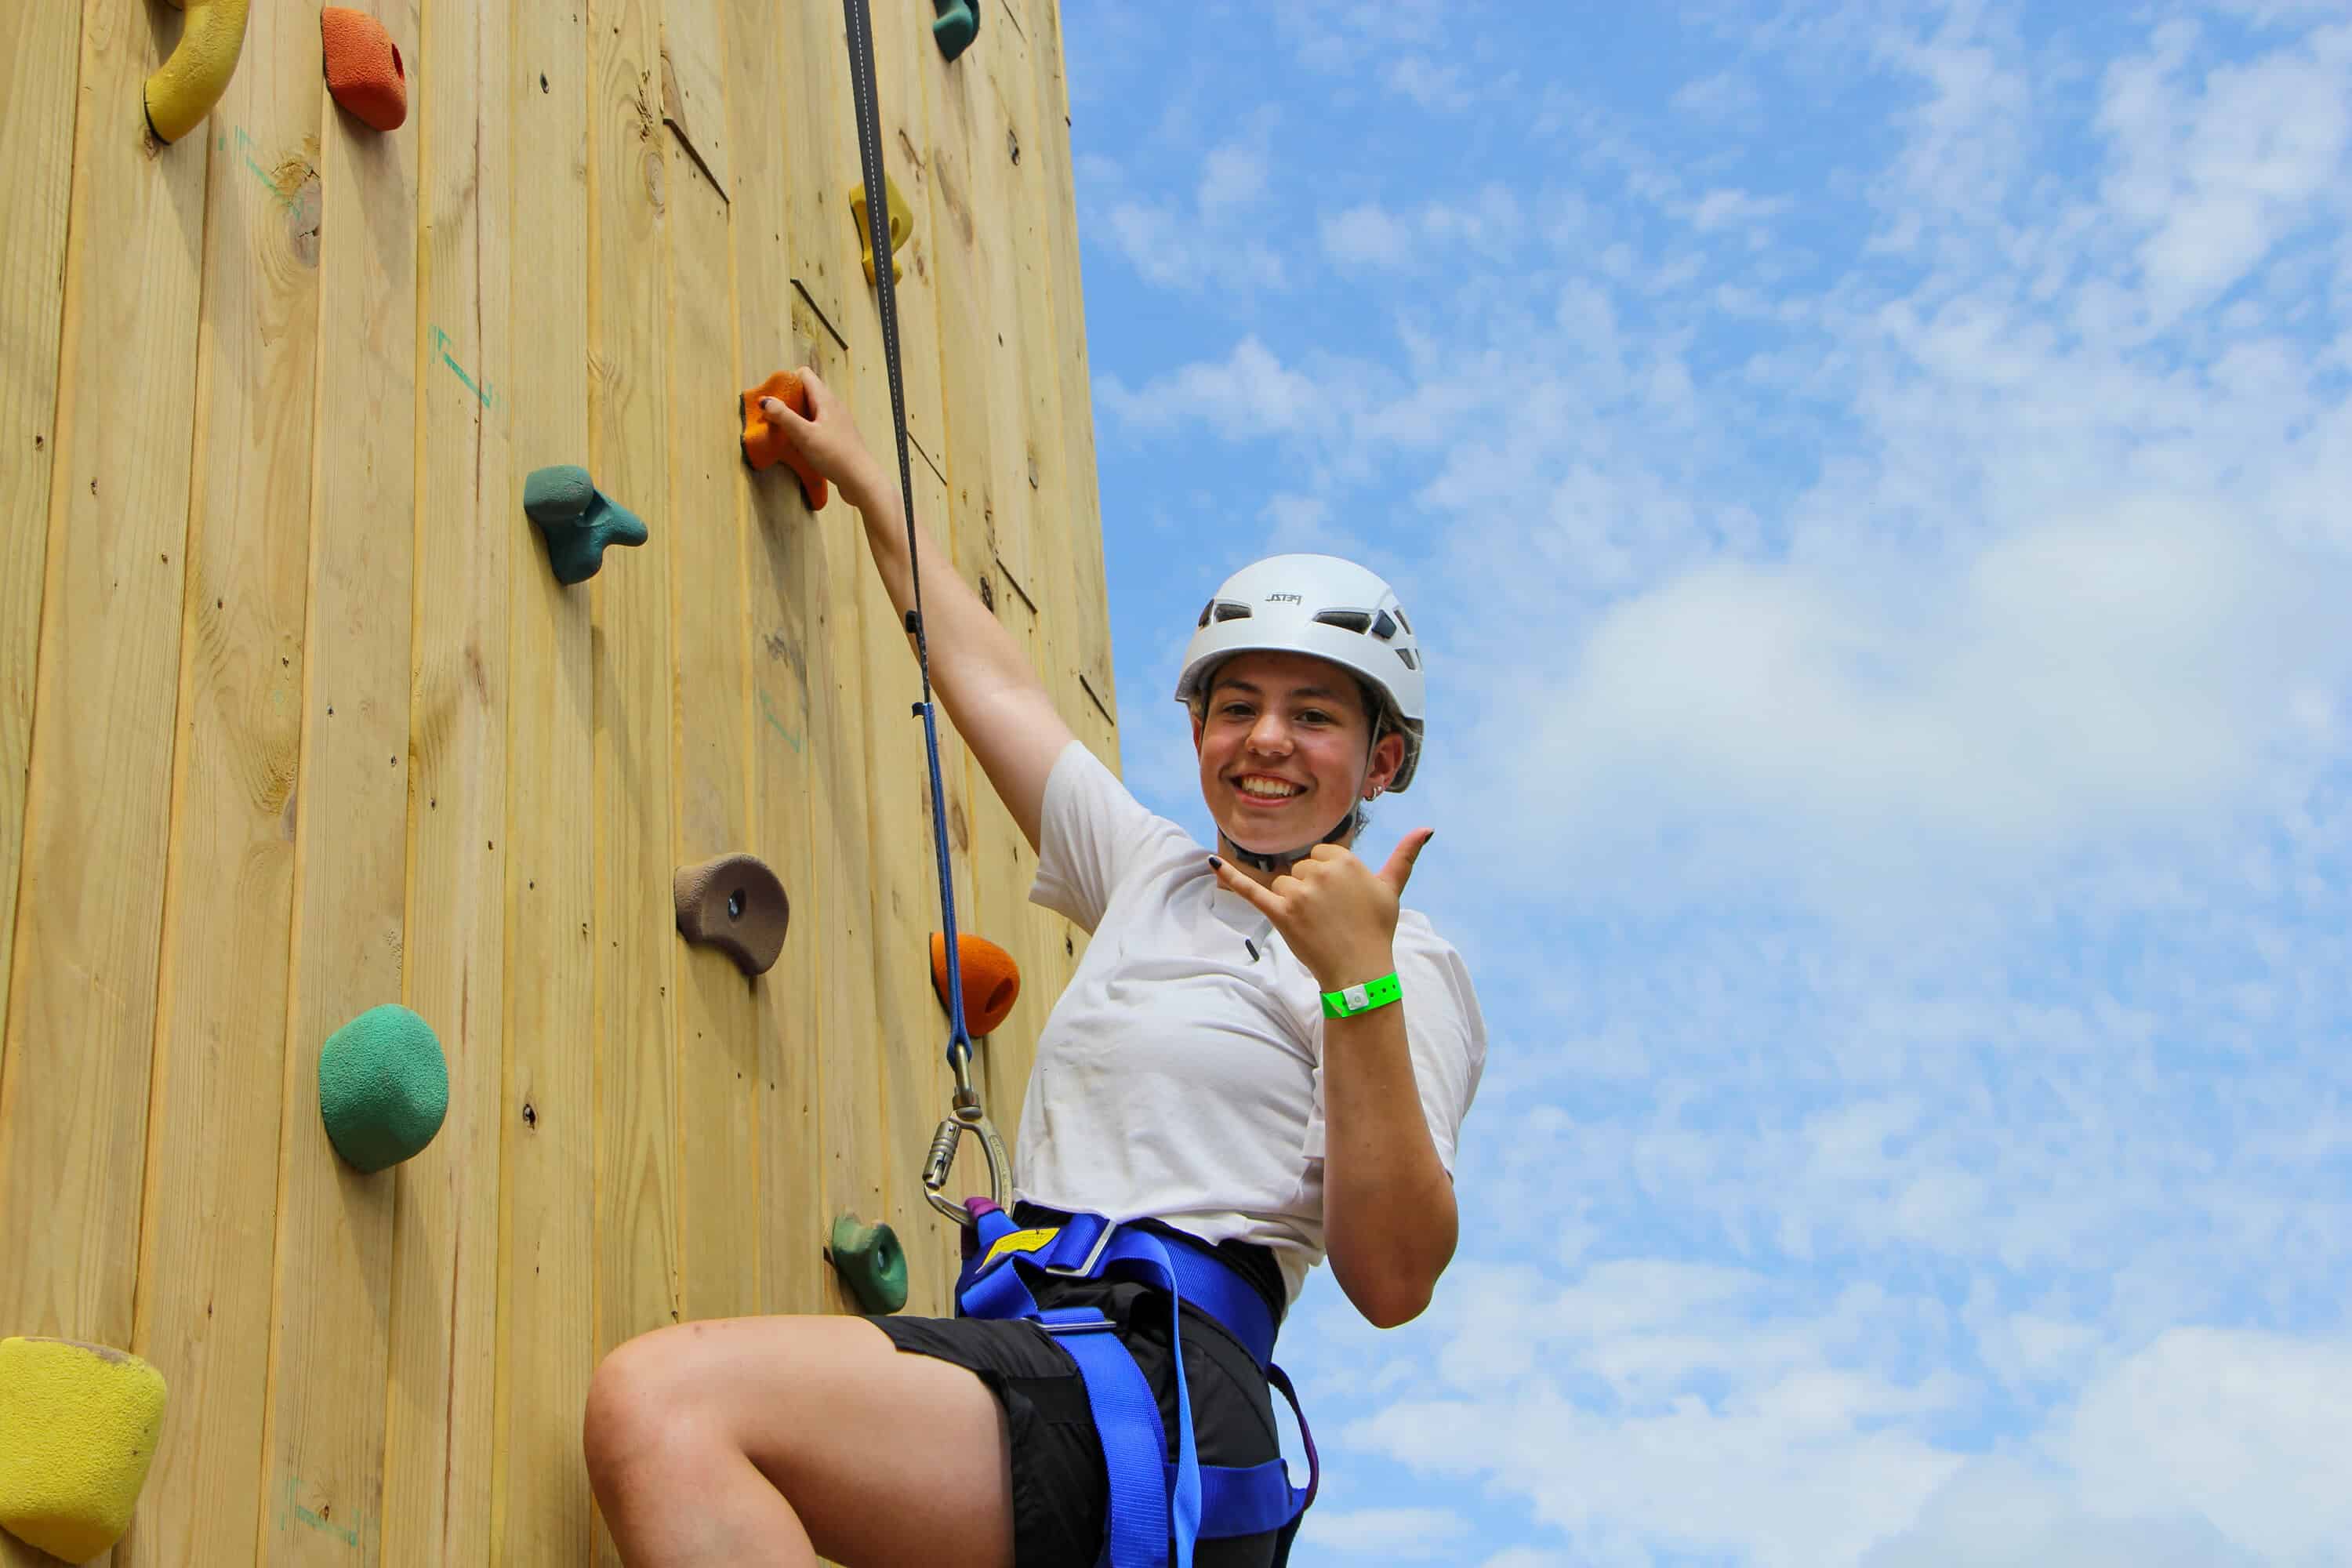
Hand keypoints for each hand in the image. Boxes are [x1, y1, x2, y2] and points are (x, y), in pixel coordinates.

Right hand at [761, 368, 885, 509]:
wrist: (861, 479)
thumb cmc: (833, 455)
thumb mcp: (804, 434)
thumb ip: (783, 416)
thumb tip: (765, 400)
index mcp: (825, 399)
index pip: (804, 375)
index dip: (787, 381)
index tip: (774, 398)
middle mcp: (833, 406)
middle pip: (807, 392)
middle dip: (789, 400)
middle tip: (774, 416)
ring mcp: (837, 421)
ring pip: (812, 410)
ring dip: (796, 417)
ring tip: (784, 430)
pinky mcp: (838, 436)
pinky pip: (818, 424)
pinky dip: (806, 429)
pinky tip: (800, 443)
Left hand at [1210, 830, 1431, 992]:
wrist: (1360, 971)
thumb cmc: (1376, 930)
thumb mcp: (1392, 889)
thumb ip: (1405, 855)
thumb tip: (1426, 829)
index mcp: (1345, 860)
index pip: (1322, 855)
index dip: (1329, 878)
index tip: (1341, 900)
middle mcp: (1321, 871)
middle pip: (1301, 869)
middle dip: (1311, 890)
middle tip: (1330, 917)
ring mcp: (1299, 893)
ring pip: (1284, 883)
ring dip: (1293, 901)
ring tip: (1316, 924)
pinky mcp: (1281, 913)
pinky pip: (1252, 890)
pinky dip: (1231, 877)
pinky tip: (1212, 861)